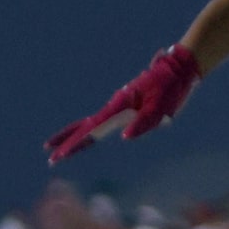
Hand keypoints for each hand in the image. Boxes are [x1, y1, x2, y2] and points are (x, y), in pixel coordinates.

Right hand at [45, 46, 200, 163]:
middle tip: (50, 159)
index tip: (59, 155)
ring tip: (59, 149)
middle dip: (67, 143)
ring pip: (91, 123)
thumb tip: (123, 137)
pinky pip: (103, 122)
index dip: (74, 144)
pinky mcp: (127, 106)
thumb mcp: (161, 107)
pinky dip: (89, 130)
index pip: (91, 130)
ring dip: (75, 136)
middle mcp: (115, 106)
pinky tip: (87, 136)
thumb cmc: (170, 87)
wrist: (178, 69)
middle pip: (85, 127)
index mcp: (120, 107)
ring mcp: (119, 106)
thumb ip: (143, 123)